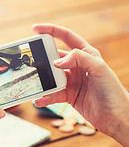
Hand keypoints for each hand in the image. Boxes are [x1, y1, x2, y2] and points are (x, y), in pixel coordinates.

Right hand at [33, 24, 128, 146]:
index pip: (66, 37)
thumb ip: (79, 59)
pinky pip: (52, 94)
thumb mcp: (99, 69)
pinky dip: (45, 97)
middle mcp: (78, 66)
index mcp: (86, 54)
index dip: (51, 31)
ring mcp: (72, 81)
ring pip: (51, 77)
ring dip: (42, 80)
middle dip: (42, 58)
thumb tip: (56, 61)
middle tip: (30, 60)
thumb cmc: (112, 91)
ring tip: (33, 82)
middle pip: (54, 57)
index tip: (35, 29)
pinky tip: (39, 99)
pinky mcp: (68, 95)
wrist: (115, 117)